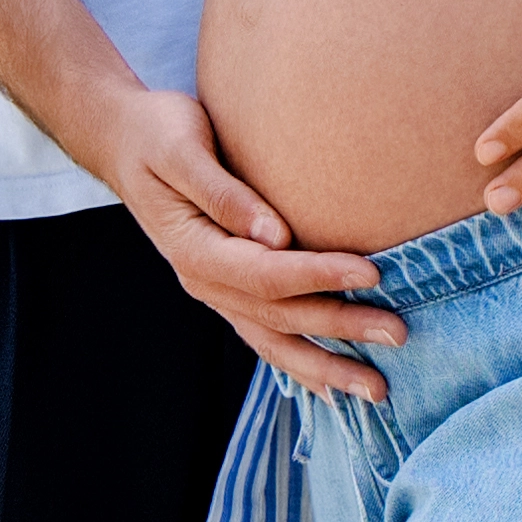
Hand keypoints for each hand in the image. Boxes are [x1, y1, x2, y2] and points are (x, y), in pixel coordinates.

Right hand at [94, 83, 398, 402]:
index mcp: (194, 248)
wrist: (122, 141)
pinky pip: (265, 337)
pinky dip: (300, 364)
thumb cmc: (157, 133)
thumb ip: (225, 193)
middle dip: (341, 329)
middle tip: (400, 334)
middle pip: (280, 316)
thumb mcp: (182, 149)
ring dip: (326, 367)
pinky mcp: (226, 289)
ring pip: (274, 341)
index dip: (320, 276)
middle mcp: (204, 281)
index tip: (373, 272)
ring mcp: (214, 291)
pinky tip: (333, 387)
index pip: (266, 273)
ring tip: (377, 389)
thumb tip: (273, 235)